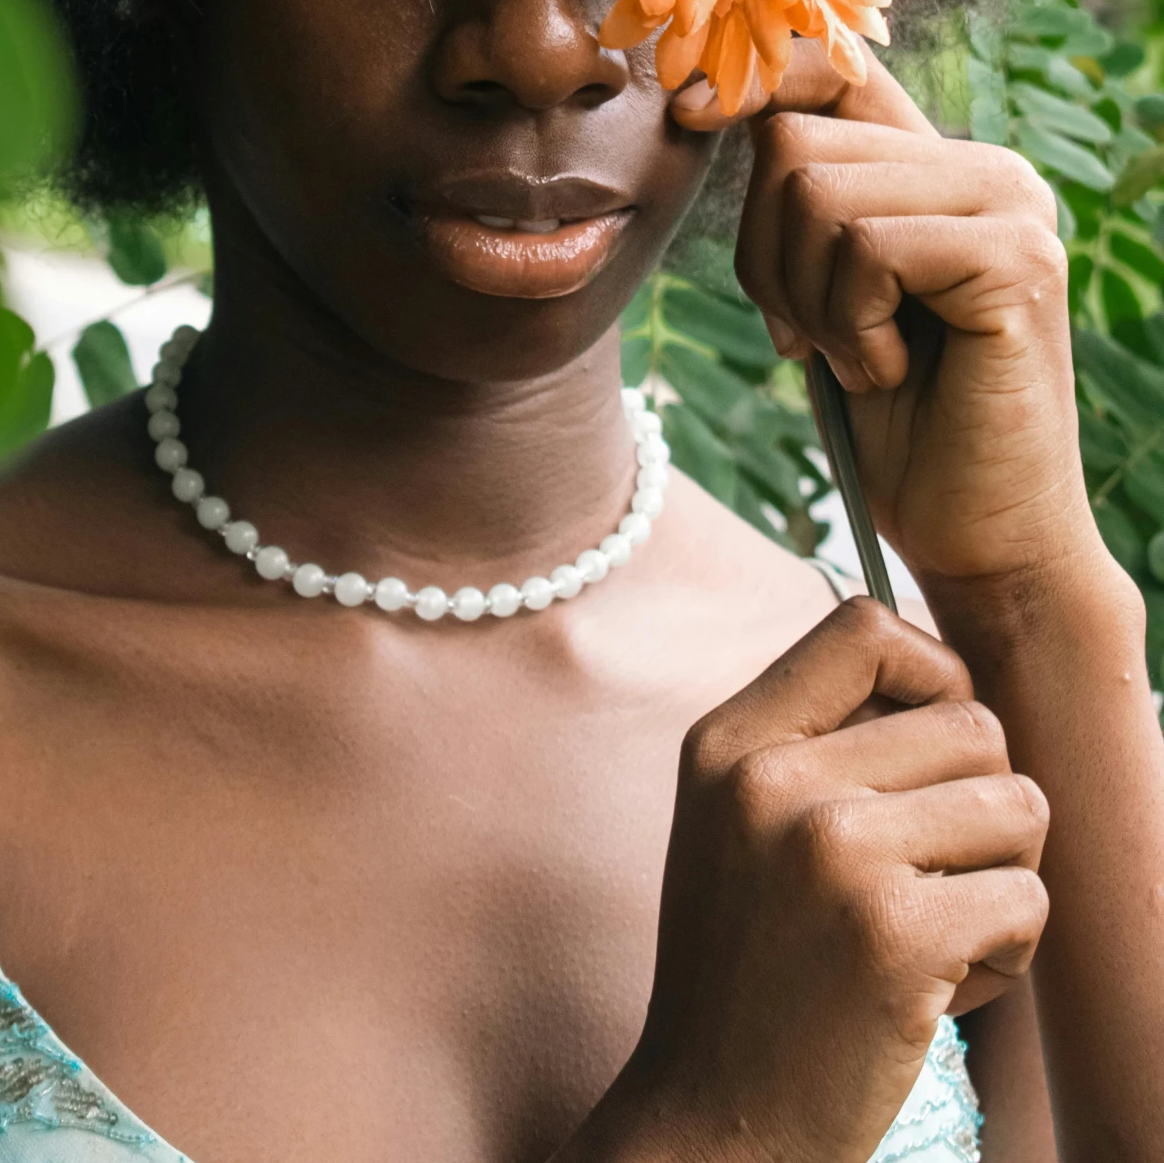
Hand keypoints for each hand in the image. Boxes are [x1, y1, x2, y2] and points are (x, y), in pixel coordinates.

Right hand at [588, 604, 1047, 1162]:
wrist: (712, 1120)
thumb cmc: (745, 971)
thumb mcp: (734, 824)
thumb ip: (813, 741)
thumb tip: (945, 677)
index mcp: (730, 743)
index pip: (864, 626)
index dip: (933, 672)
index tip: (931, 745)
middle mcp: (773, 780)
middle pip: (972, 723)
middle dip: (982, 804)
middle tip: (930, 878)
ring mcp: (832, 852)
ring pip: (1017, 805)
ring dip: (1002, 879)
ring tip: (935, 933)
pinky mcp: (895, 934)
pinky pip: (1027, 899)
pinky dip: (1008, 953)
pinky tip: (940, 990)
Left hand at [672, 40, 1097, 587]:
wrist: (977, 536)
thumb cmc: (894, 422)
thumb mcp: (825, 292)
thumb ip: (800, 200)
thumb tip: (705, 102)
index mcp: (943, 166)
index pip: (835, 72)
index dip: (755, 78)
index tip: (688, 112)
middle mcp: (989, 167)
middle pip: (794, 144)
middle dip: (768, 257)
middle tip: (816, 338)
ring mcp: (1013, 206)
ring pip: (819, 194)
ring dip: (809, 300)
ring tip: (862, 358)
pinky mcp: (1019, 259)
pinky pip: (867, 248)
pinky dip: (851, 325)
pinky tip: (893, 372)